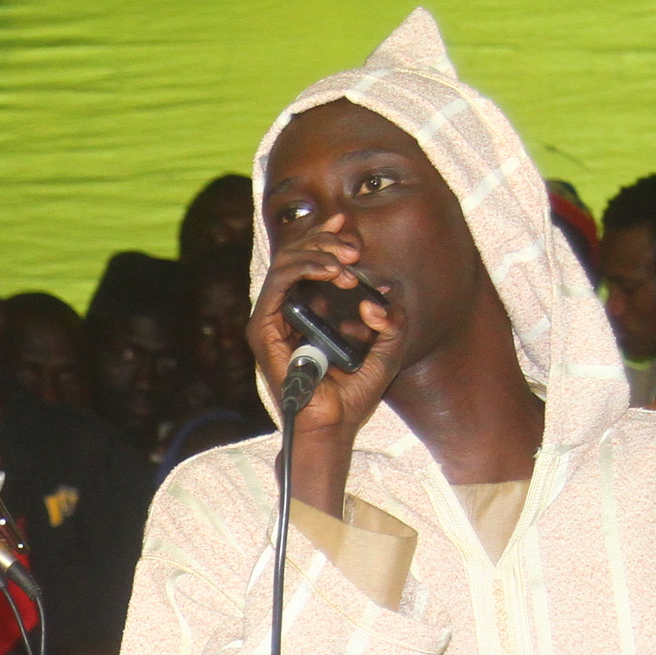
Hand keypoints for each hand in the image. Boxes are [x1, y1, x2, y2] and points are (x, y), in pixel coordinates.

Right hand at [247, 229, 408, 499]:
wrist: (333, 425)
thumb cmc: (354, 394)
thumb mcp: (387, 349)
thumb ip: (391, 319)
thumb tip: (378, 294)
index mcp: (308, 313)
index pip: (309, 263)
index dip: (326, 238)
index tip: (348, 228)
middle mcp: (286, 312)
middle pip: (296, 255)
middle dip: (325, 241)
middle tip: (354, 249)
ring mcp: (271, 320)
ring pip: (286, 262)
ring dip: (318, 251)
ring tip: (346, 261)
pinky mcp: (263, 329)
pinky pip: (279, 283)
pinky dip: (305, 268)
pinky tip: (332, 271)